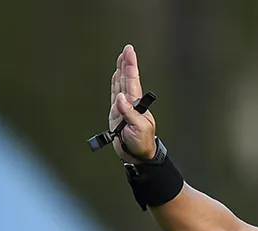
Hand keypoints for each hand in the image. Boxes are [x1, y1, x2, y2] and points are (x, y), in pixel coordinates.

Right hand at [108, 44, 156, 161]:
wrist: (137, 155)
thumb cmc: (141, 143)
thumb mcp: (139, 129)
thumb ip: (129, 114)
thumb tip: (120, 98)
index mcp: (137, 105)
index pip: (133, 81)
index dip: (130, 66)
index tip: (129, 52)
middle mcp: (131, 103)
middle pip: (128, 79)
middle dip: (127, 64)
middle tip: (127, 49)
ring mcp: (124, 107)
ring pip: (122, 84)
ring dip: (121, 71)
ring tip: (122, 58)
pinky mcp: (118, 113)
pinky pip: (115, 94)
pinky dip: (116, 83)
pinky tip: (117, 76)